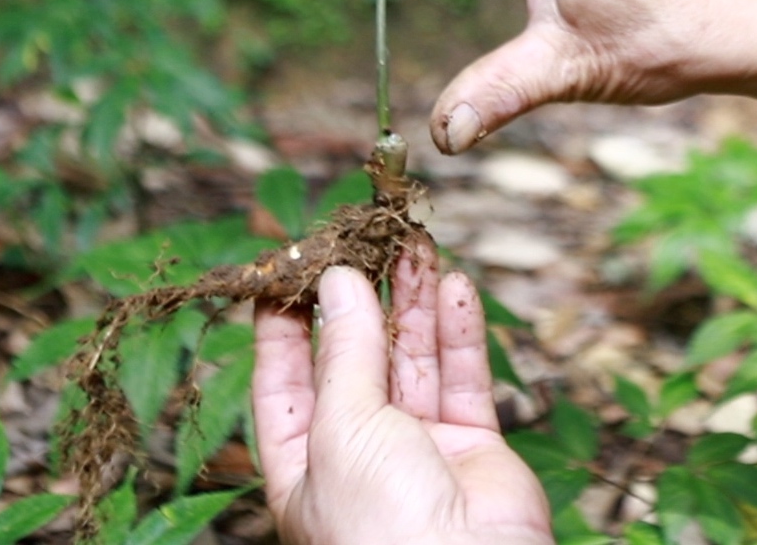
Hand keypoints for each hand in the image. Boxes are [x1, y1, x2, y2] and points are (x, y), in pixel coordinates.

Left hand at [252, 246, 553, 544]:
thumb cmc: (379, 526)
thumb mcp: (341, 428)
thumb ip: (346, 352)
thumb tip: (338, 283)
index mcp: (303, 467)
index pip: (283, 384)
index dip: (284, 327)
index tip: (286, 268)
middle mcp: (358, 456)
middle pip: (355, 362)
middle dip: (361, 300)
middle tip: (363, 240)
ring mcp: (418, 450)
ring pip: (412, 360)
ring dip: (413, 301)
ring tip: (412, 243)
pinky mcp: (473, 446)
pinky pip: (462, 378)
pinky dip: (460, 331)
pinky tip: (452, 284)